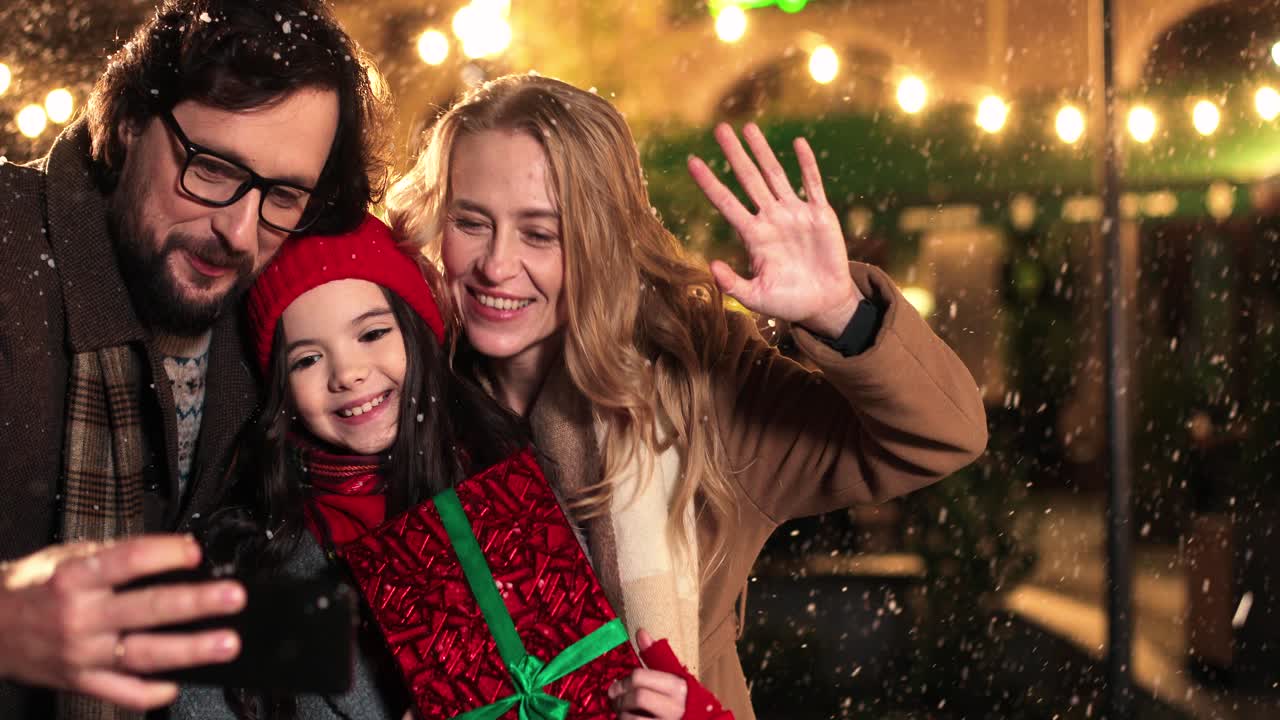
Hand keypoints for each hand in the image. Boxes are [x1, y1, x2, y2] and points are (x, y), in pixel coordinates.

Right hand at [0, 535, 245, 710]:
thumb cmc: (29, 589)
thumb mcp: (63, 558)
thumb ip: (111, 556)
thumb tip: (169, 550)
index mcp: (74, 579)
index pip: (127, 561)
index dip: (164, 554)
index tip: (195, 551)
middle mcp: (80, 617)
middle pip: (146, 609)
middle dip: (195, 603)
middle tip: (233, 597)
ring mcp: (81, 654)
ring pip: (143, 653)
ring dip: (190, 649)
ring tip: (226, 643)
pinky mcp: (80, 681)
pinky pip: (121, 692)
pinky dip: (150, 692)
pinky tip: (177, 685)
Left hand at [609, 628, 686, 719]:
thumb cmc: (679, 699)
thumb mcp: (671, 677)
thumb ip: (655, 656)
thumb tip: (640, 631)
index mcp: (678, 686)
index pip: (639, 676)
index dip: (623, 682)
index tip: (615, 687)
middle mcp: (676, 706)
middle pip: (637, 697)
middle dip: (620, 699)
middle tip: (615, 702)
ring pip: (633, 718)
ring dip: (622, 715)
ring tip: (622, 714)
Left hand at [688, 123, 862, 337]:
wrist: (824, 303)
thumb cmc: (789, 302)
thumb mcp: (757, 298)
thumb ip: (733, 285)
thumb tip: (710, 267)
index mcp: (754, 236)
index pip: (726, 203)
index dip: (710, 183)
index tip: (692, 161)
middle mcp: (771, 219)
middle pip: (748, 180)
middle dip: (735, 155)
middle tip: (719, 129)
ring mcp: (795, 214)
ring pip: (775, 175)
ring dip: (763, 152)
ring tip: (749, 127)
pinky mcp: (820, 214)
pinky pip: (812, 183)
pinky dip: (805, 164)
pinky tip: (797, 143)